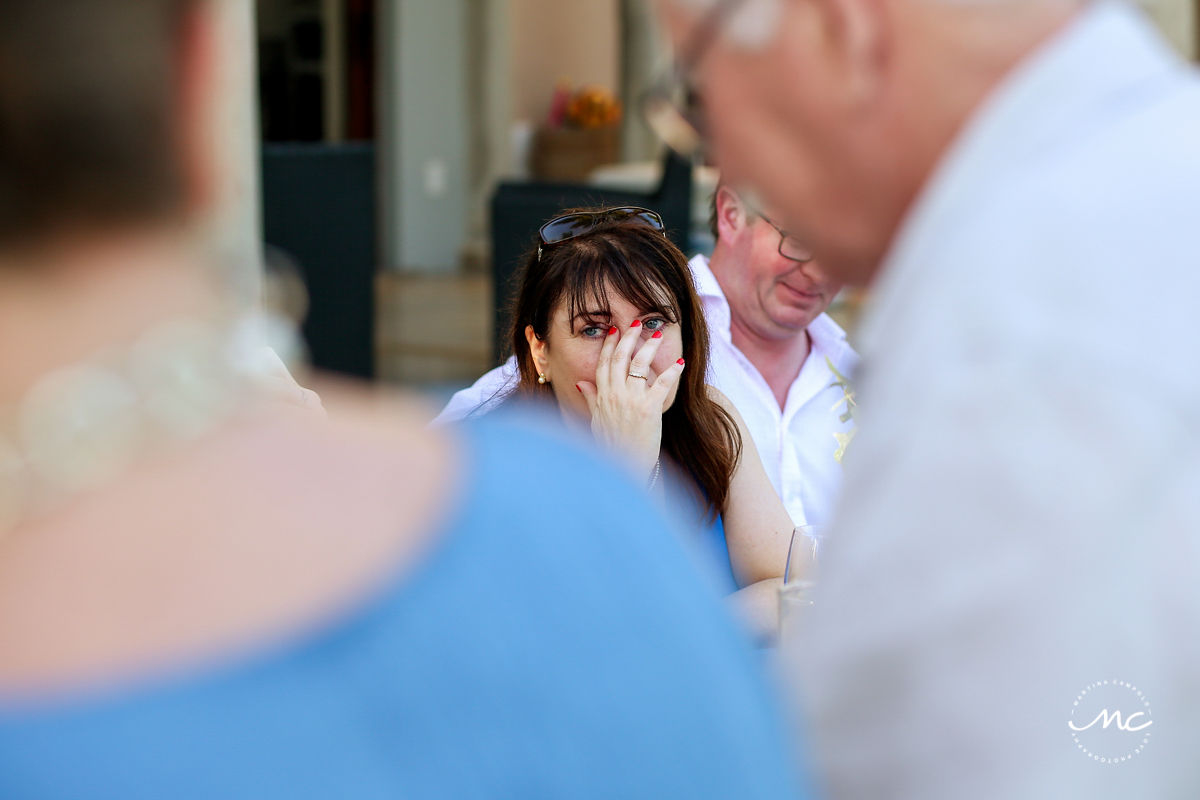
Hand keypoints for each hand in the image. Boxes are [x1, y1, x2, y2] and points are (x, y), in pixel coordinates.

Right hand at [576, 321, 684, 480]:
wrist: (625, 469)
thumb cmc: (611, 448)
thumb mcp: (596, 422)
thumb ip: (591, 400)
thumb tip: (581, 384)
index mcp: (602, 396)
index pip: (604, 363)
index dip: (610, 345)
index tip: (615, 330)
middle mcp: (615, 394)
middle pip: (621, 357)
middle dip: (629, 337)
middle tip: (636, 322)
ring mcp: (632, 400)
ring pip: (640, 364)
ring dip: (649, 346)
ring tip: (657, 333)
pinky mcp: (649, 409)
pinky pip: (662, 384)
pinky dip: (671, 372)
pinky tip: (679, 363)